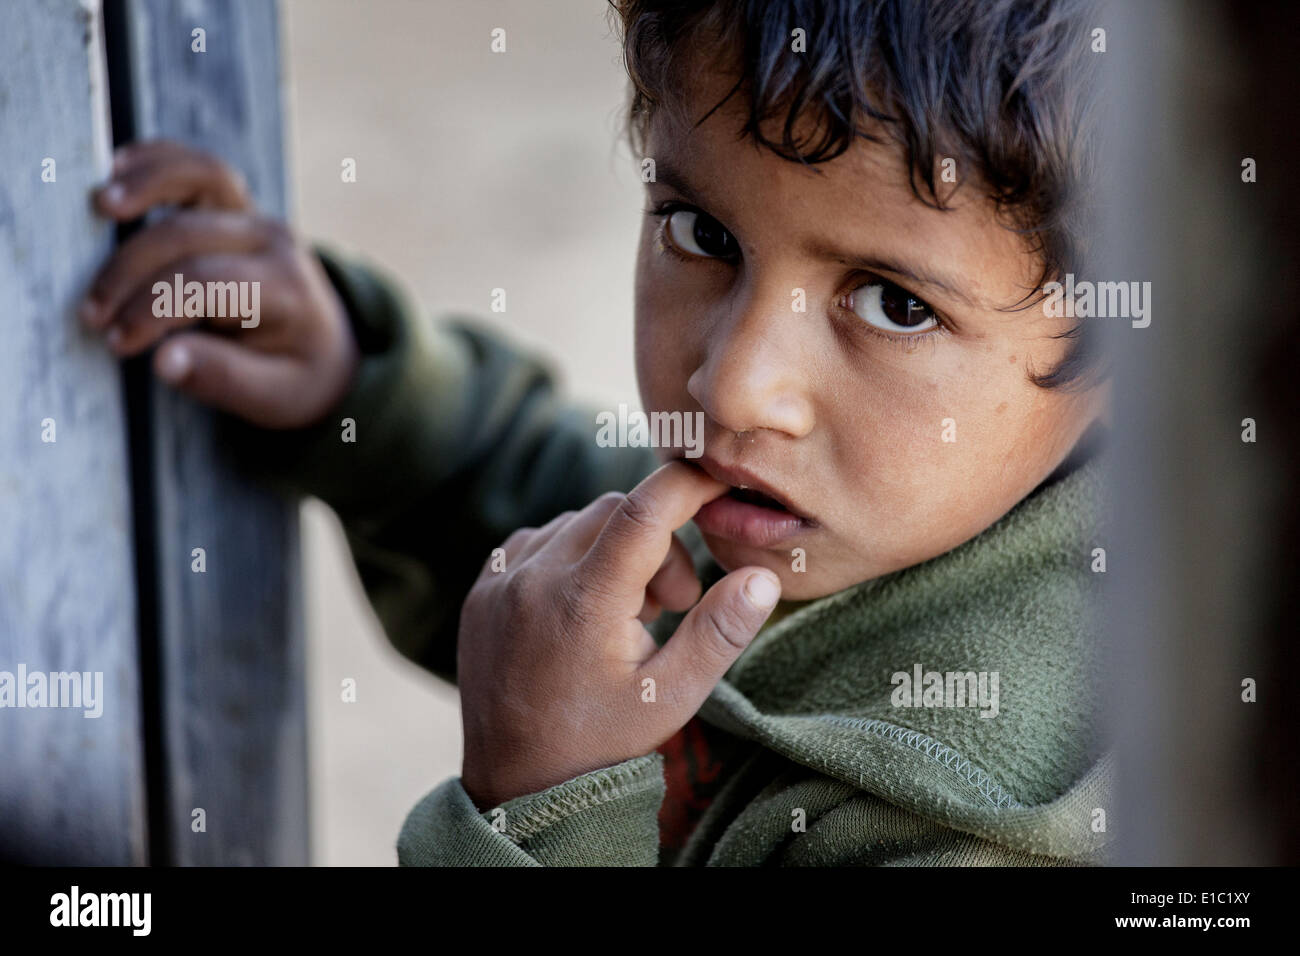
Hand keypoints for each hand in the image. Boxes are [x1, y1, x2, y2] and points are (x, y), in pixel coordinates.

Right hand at [80, 139, 358, 428]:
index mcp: (285, 288)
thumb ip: (221, 378)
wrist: (328, 349)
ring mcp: (257, 217)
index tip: (117, 341)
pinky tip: (117, 169)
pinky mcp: (238, 206)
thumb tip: (164, 362)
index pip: (204, 283)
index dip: (152, 308)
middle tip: (92, 315)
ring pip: (200, 178)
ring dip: (143, 189)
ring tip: (98, 208)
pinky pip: (199, 168)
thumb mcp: (272, 395)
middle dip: (129, 273)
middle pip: (187, 236)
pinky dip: (159, 160)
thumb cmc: (295, 376)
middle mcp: (275, 242)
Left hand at [457, 460, 782, 808]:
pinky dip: (571, 559)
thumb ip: (719, 632)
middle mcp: (533, 579)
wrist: (515, 786)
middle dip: (656, 543)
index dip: (689, 484)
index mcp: (584, 602)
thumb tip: (762, 577)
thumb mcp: (671, 696)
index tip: (718, 482)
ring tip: (623, 619)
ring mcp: (499, 581)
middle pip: (613, 511)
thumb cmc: (601, 745)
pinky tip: (582, 612)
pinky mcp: (482, 590)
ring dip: (612, 552)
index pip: (645, 509)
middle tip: (670, 605)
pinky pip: (538, 542)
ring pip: (576, 524)